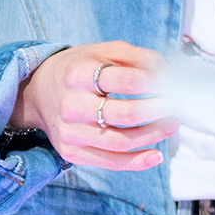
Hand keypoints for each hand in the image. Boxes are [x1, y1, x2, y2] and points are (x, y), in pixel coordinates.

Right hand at [18, 42, 174, 172]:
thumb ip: (136, 57)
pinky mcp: (70, 152)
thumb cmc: (78, 69)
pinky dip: (136, 162)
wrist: (37, 93)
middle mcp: (71, 104)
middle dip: (159, 110)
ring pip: (120, 141)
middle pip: (125, 114)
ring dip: (153, 135)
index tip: (173, 84)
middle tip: (177, 104)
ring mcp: (69, 132)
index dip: (156, 83)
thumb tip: (168, 72)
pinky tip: (156, 155)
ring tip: (171, 124)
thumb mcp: (102, 51)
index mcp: (78, 73)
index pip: (127, 81)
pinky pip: (109, 162)